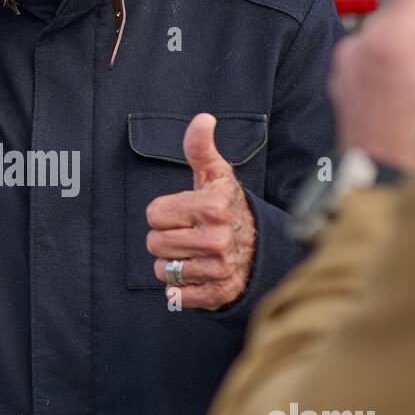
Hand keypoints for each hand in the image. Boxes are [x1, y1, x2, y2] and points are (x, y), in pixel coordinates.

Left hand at [145, 114, 255, 309]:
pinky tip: (199, 273)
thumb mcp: (216, 175)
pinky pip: (176, 295)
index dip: (164, 213)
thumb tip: (203, 119)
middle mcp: (217, 239)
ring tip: (194, 253)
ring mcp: (219, 269)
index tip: (185, 213)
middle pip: (154, 244)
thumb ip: (201, 148)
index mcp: (212, 207)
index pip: (153, 214)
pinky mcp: (218, 294)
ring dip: (173, 263)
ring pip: (163, 270)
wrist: (261, 247)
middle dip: (166, 239)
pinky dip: (182, 288)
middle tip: (189, 234)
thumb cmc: (228, 207)